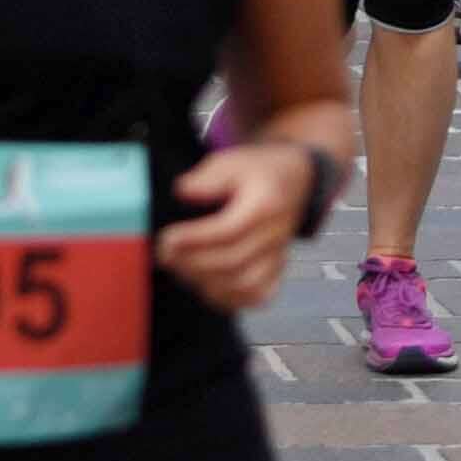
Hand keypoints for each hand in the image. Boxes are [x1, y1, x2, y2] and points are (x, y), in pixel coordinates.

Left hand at [157, 138, 313, 311]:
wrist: (295, 181)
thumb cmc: (257, 171)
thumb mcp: (230, 160)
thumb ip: (206, 177)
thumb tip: (182, 192)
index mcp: (265, 206)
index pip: (228, 231)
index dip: (194, 239)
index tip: (167, 238)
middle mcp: (275, 236)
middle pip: (234, 262)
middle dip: (193, 263)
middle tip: (165, 255)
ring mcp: (279, 257)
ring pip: (246, 285)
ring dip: (207, 283)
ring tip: (179, 269)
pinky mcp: (278, 271)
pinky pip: (258, 296)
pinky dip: (230, 299)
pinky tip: (204, 287)